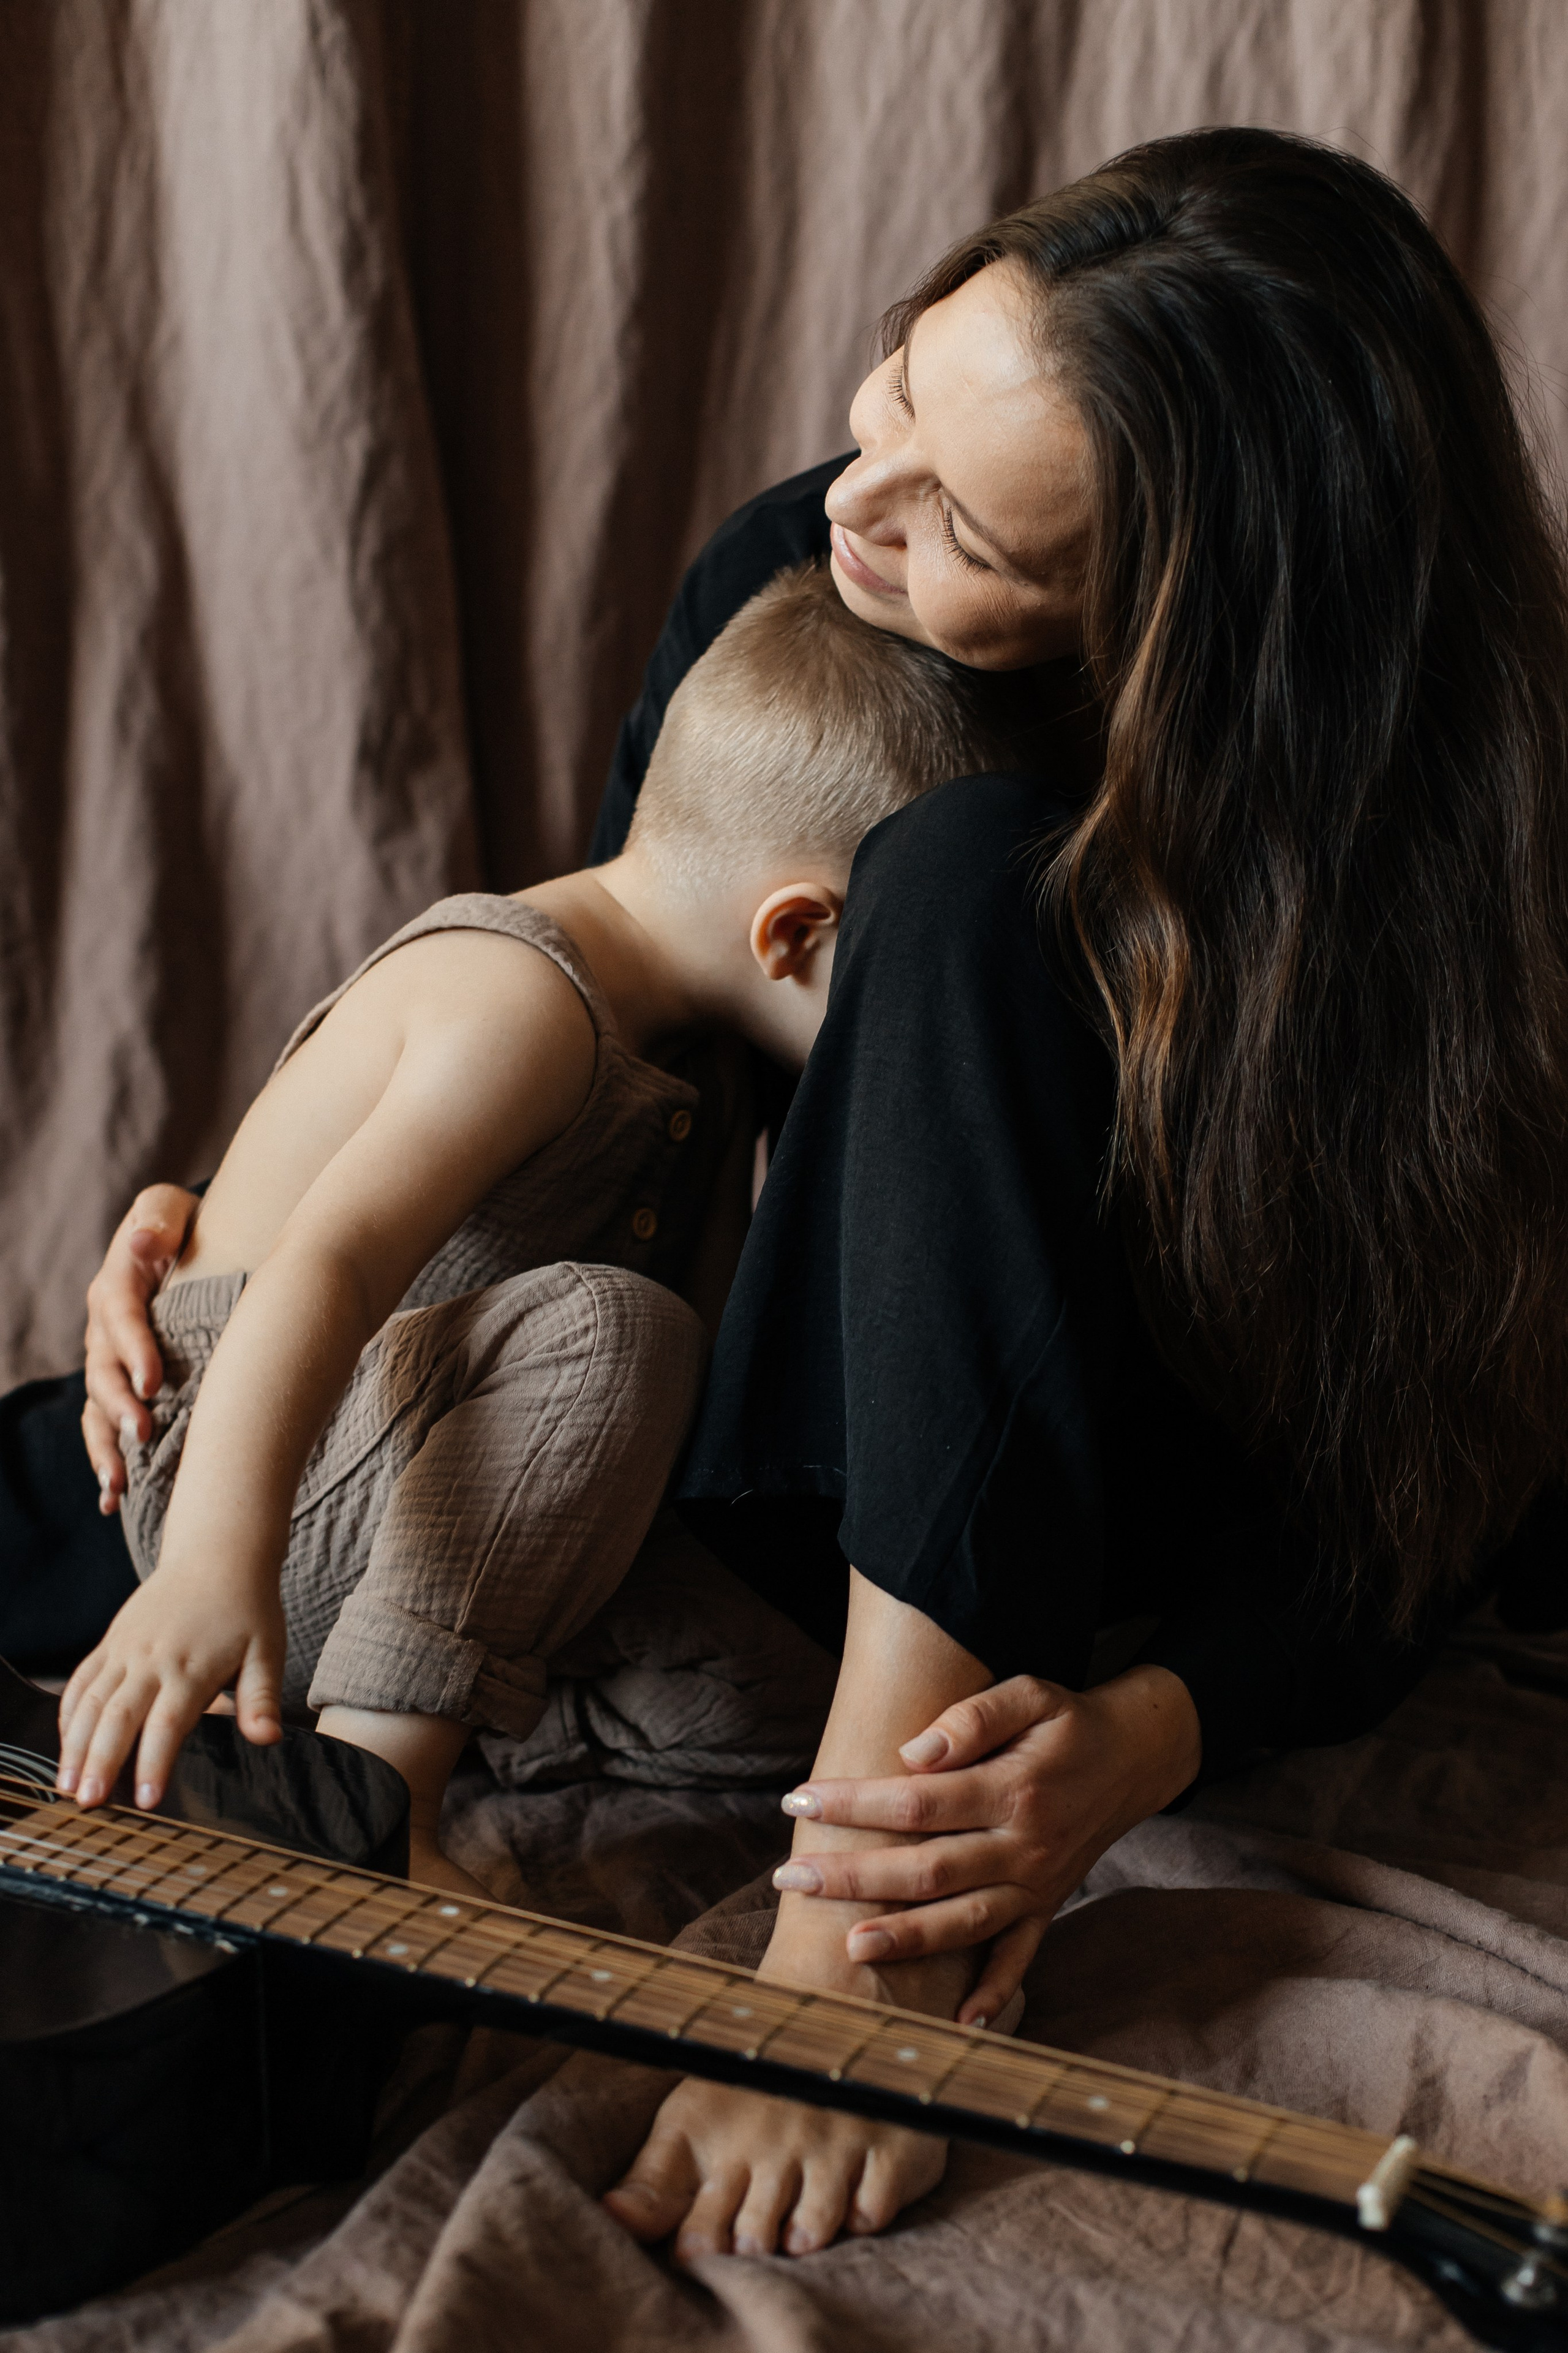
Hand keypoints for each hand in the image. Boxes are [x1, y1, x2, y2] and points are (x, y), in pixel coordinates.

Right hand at [57, 1565, 283, 1810]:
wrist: (218, 1554)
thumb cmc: (248, 1608)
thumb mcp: (267, 1651)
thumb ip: (262, 1698)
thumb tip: (268, 1738)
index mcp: (191, 1667)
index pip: (167, 1724)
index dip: (154, 1764)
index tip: (146, 1801)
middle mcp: (151, 1659)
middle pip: (118, 1717)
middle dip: (101, 1763)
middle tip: (88, 1803)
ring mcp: (126, 1649)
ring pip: (91, 1702)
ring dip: (75, 1745)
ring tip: (67, 1785)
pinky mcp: (112, 1641)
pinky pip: (81, 1679)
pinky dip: (69, 1712)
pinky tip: (65, 1742)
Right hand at [82, 1184, 199, 1511]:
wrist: (186, 1247)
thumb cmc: (184, 1226)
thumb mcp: (170, 1208)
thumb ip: (158, 1219)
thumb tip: (145, 1239)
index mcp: (116, 1285)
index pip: (121, 1319)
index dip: (133, 1350)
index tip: (153, 1382)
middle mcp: (104, 1330)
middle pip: (104, 1373)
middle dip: (120, 1406)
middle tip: (144, 1433)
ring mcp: (109, 1363)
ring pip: (98, 1410)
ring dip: (106, 1448)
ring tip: (117, 1485)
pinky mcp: (120, 1388)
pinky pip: (104, 1426)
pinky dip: (107, 1461)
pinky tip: (113, 1500)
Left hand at [604, 2077, 943, 2260]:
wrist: (832, 2007)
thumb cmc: (749, 2091)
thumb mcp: (690, 2125)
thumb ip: (652, 2183)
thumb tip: (610, 2221)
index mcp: (724, 2141)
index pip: (701, 2226)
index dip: (698, 2247)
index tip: (698, 2251)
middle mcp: (778, 2142)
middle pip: (756, 2236)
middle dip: (751, 2245)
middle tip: (754, 2233)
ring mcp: (836, 2142)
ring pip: (815, 2229)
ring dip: (805, 2235)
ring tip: (798, 2229)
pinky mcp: (890, 2145)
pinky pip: (875, 2210)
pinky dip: (864, 2214)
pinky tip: (854, 2198)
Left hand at [771, 1665, 1200, 2025]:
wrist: (1135, 1757)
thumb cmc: (1068, 1722)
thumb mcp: (1031, 1695)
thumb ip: (973, 1718)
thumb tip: (913, 1753)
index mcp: (1012, 1790)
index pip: (918, 1802)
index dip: (856, 1802)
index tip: (799, 1799)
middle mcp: (1024, 1846)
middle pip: (929, 1870)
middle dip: (856, 1877)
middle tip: (790, 1877)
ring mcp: (1036, 1885)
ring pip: (965, 1921)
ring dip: (907, 1939)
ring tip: (848, 1947)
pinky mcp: (1046, 1908)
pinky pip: (1020, 1958)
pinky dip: (993, 1994)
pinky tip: (957, 2022)